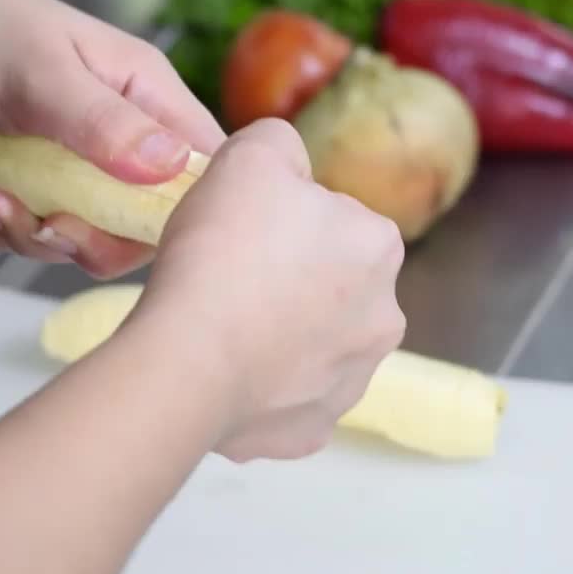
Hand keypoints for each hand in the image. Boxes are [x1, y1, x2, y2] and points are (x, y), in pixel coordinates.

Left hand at [0, 0, 225, 278]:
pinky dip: (1, 225)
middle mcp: (118, 127)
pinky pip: (34, 226)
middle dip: (87, 237)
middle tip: (44, 226)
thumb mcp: (41, 77)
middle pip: (139, 218)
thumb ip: (106, 124)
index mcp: (144, 91)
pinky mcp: (28, 175)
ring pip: (82, 231)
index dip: (177, 213)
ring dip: (30, 232)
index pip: (199, 169)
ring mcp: (71, 155)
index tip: (123, 230)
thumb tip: (173, 168)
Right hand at [129, 119, 407, 461]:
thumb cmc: (222, 251)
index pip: (333, 219)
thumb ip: (280, 142)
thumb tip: (288, 164)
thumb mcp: (250, 153)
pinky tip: (222, 371)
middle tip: (229, 278)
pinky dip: (259, 388)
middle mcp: (384, 318)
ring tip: (222, 327)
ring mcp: (350, 382)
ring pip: (311, 346)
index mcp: (378, 246)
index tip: (242, 231)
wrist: (189, 358)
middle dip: (289, 281)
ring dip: (277, 336)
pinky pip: (285, 399)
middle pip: (329, 285)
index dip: (281, 220)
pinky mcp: (311, 431)